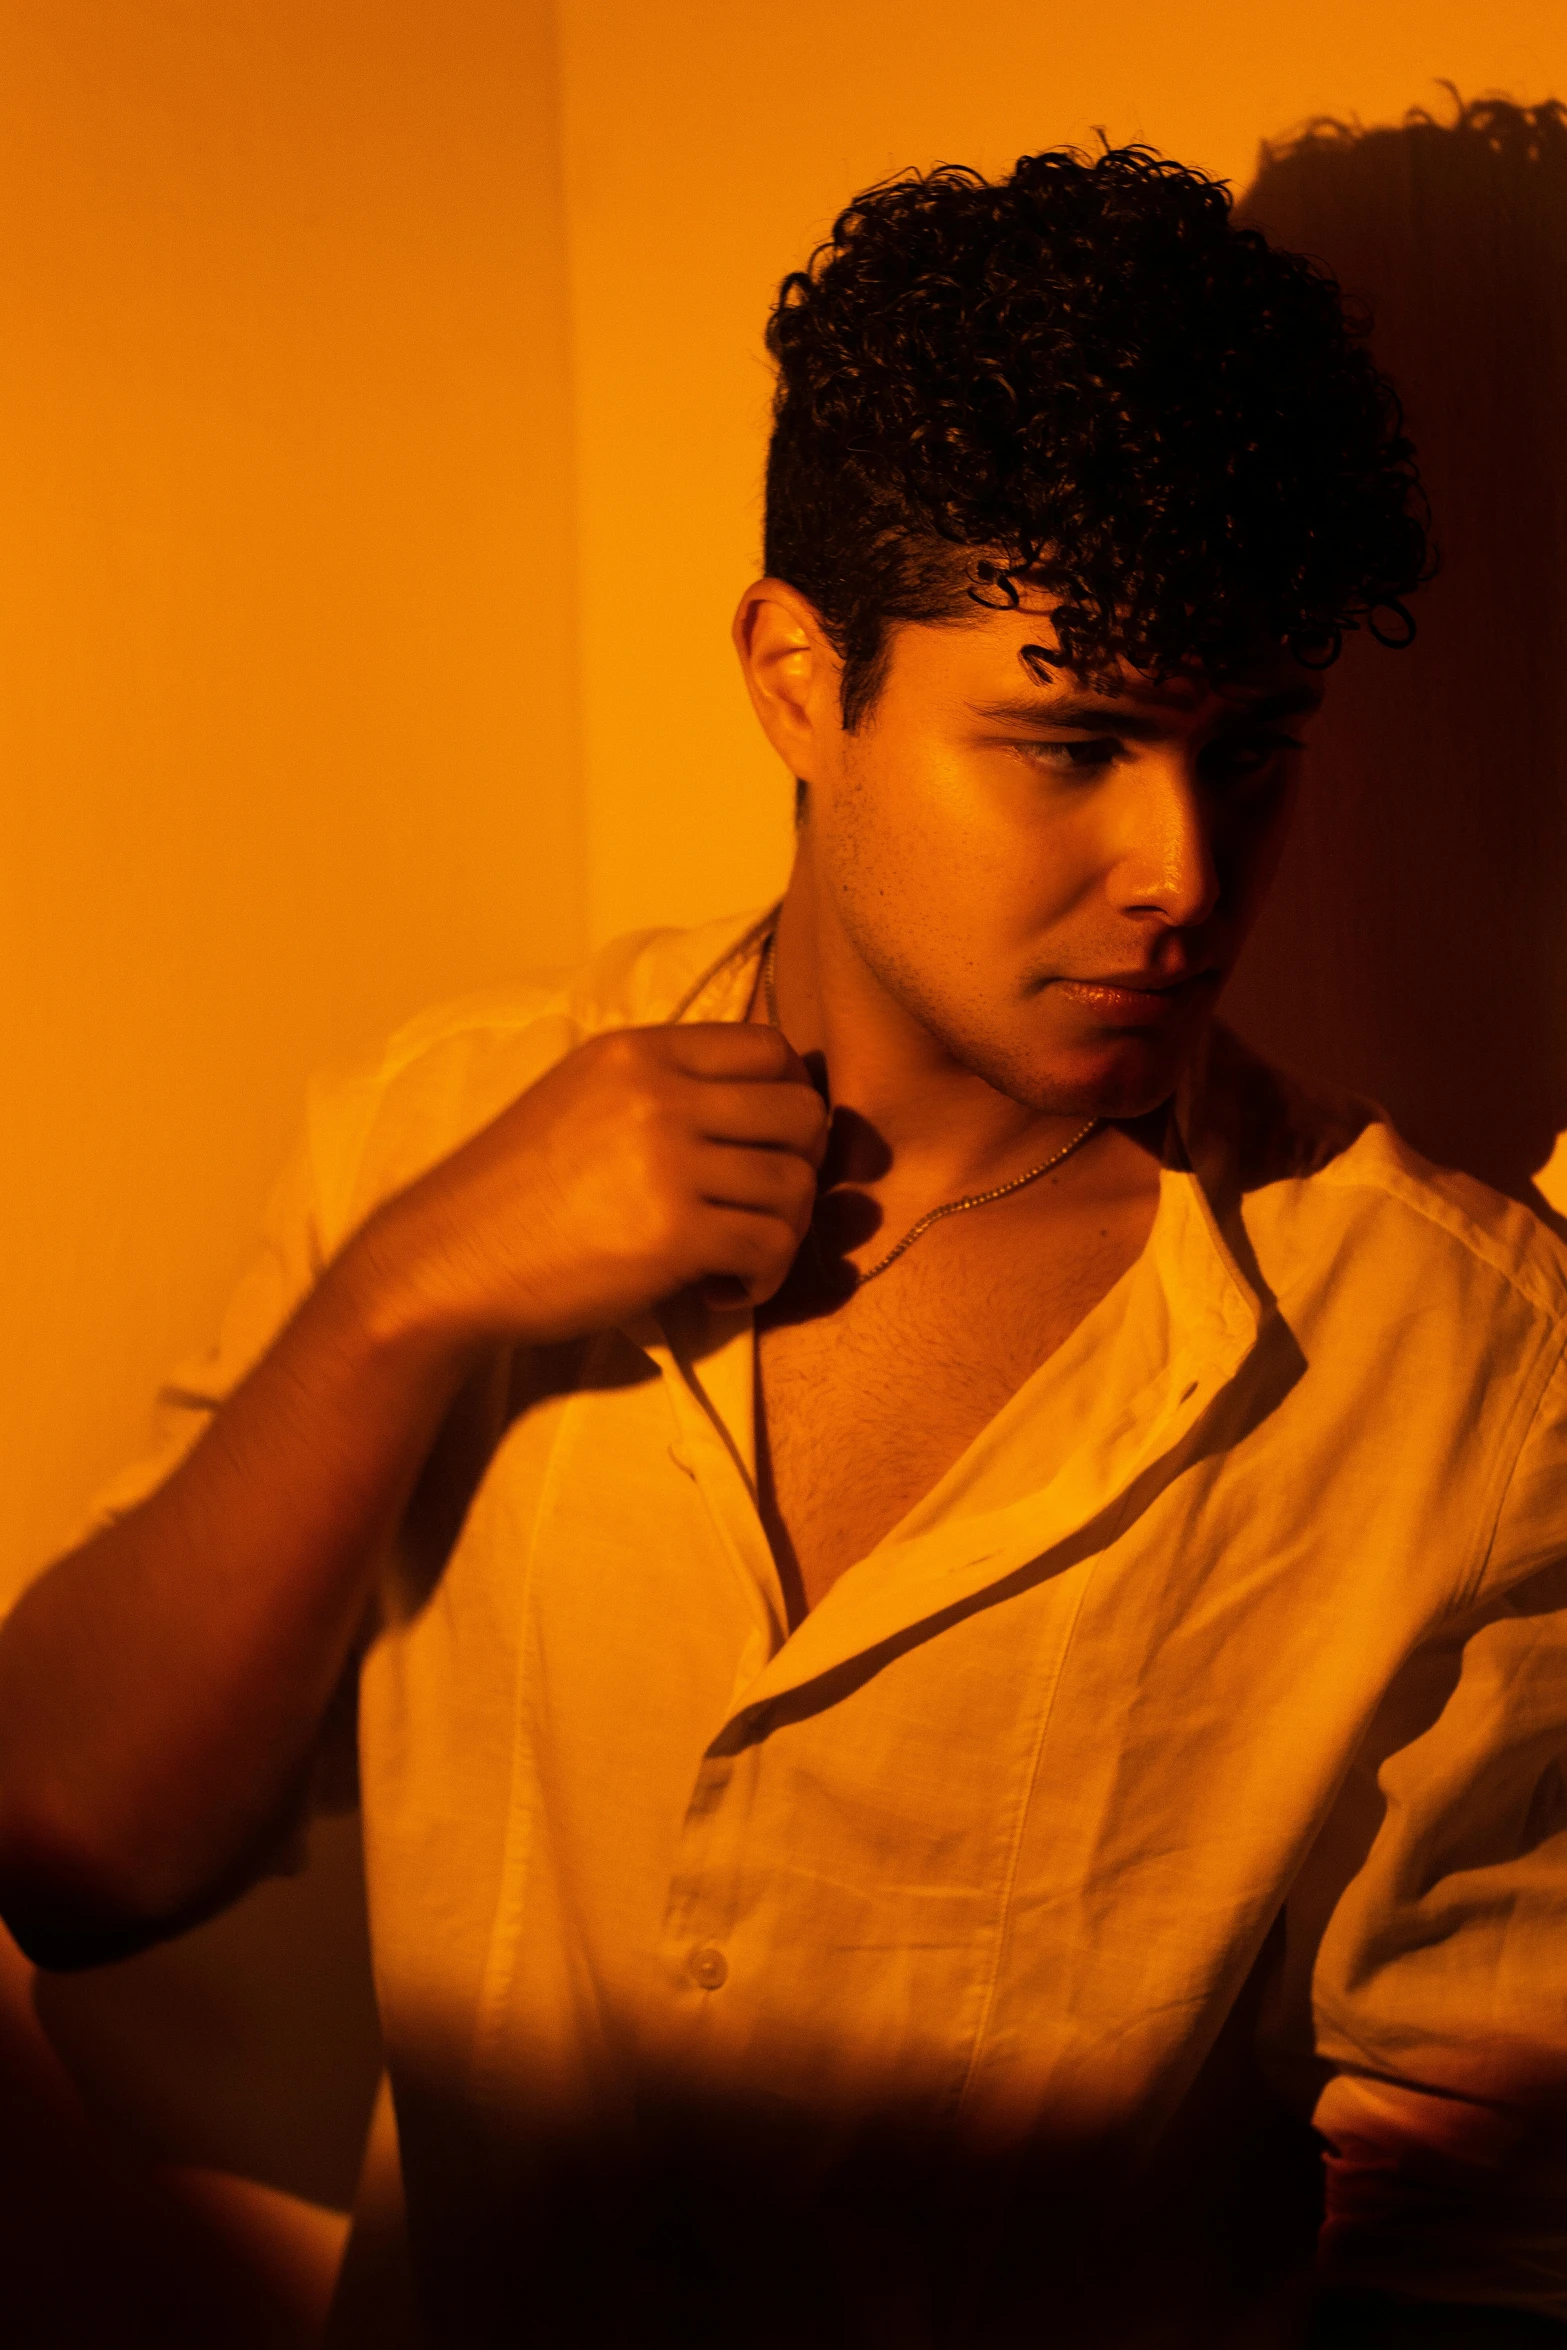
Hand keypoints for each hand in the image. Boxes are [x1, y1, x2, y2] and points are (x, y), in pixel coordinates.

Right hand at [357, 1023, 829, 1346]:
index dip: (790, 1102)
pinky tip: (721, 1291)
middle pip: (803, 1113)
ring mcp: (667, 1161)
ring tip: (736, 1258)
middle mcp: (659, 1093)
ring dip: (784, 1232)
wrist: (444, 1262)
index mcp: (638, 1051)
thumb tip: (763, 1108)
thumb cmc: (512, 1194)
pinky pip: (772, 1246)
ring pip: (797, 1185)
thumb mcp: (583, 1100)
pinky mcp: (673, 1234)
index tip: (764, 1150)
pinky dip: (763, 1278)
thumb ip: (662, 1089)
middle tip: (761, 1209)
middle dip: (801, 1168)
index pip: (771, 1049)